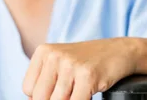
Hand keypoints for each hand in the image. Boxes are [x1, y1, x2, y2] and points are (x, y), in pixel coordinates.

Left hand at [22, 39, 138, 99]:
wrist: (118, 51)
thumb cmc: (86, 62)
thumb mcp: (60, 63)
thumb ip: (44, 81)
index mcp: (43, 52)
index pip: (28, 88)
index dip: (41, 97)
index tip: (55, 92)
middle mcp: (54, 55)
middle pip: (40, 97)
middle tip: (70, 93)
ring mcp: (71, 65)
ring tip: (79, 92)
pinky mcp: (87, 76)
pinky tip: (87, 95)